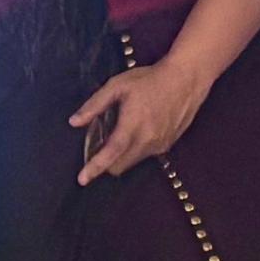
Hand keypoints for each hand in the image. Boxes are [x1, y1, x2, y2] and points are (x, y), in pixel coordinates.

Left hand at [71, 54, 213, 180]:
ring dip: (120, 155)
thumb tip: (74, 122)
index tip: (82, 180)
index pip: (111, 154)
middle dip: (105, 162)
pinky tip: (136, 129)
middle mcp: (147, 142)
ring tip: (118, 131)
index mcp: (132, 127)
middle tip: (97, 144)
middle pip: (120, 166)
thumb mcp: (116, 86)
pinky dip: (134, 149)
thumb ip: (94, 105)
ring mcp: (159, 146)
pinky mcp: (167, 145)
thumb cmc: (148, 80)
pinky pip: (145, 155)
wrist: (185, 81)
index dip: (95, 168)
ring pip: (132, 162)